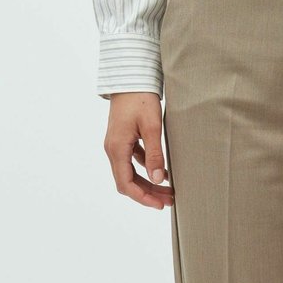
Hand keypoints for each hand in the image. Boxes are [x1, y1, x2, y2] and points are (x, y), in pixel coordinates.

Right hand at [103, 92, 174, 209]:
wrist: (131, 77)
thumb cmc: (140, 99)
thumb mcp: (151, 127)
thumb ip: (155, 155)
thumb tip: (158, 179)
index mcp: (116, 148)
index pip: (126, 184)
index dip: (142, 198)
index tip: (159, 205)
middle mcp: (113, 149)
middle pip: (127, 182)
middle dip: (147, 193)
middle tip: (169, 200)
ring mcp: (117, 145)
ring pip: (130, 173)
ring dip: (148, 183)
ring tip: (169, 190)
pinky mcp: (123, 139)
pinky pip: (133, 161)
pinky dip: (146, 169)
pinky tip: (163, 172)